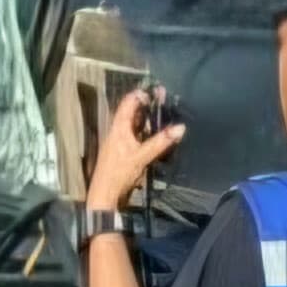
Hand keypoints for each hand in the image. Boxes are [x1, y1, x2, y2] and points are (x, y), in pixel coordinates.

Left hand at [90, 87, 185, 210]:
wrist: (105, 195)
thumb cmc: (119, 173)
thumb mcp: (142, 156)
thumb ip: (161, 142)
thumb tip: (181, 127)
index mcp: (119, 128)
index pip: (128, 103)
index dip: (140, 94)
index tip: (156, 91)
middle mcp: (117, 131)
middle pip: (131, 112)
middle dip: (146, 105)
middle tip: (163, 100)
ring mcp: (119, 142)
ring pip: (134, 125)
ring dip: (146, 119)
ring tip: (163, 114)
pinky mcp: (123, 152)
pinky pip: (135, 136)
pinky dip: (145, 132)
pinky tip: (155, 135)